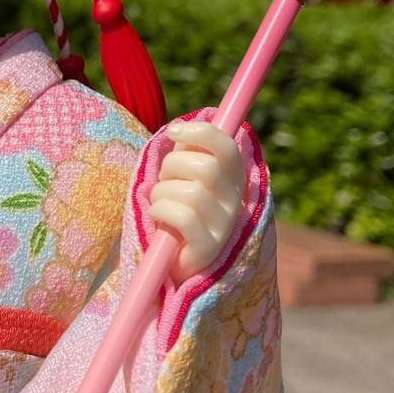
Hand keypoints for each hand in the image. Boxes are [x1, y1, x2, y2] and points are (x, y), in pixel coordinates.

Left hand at [148, 121, 245, 285]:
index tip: (173, 132)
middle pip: (205, 168)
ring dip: (162, 193)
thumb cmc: (177, 212)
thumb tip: (180, 130)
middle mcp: (235, 202)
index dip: (200, 133)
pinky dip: (161, 211)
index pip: (227, 147)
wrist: (175, 261)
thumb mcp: (183, 178)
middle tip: (164, 180)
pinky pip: (182, 217)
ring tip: (159, 203)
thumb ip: (187, 155)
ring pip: (191, 192)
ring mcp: (224, 226)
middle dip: (172, 167)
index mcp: (233, 179)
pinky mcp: (208, 248)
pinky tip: (158, 217)